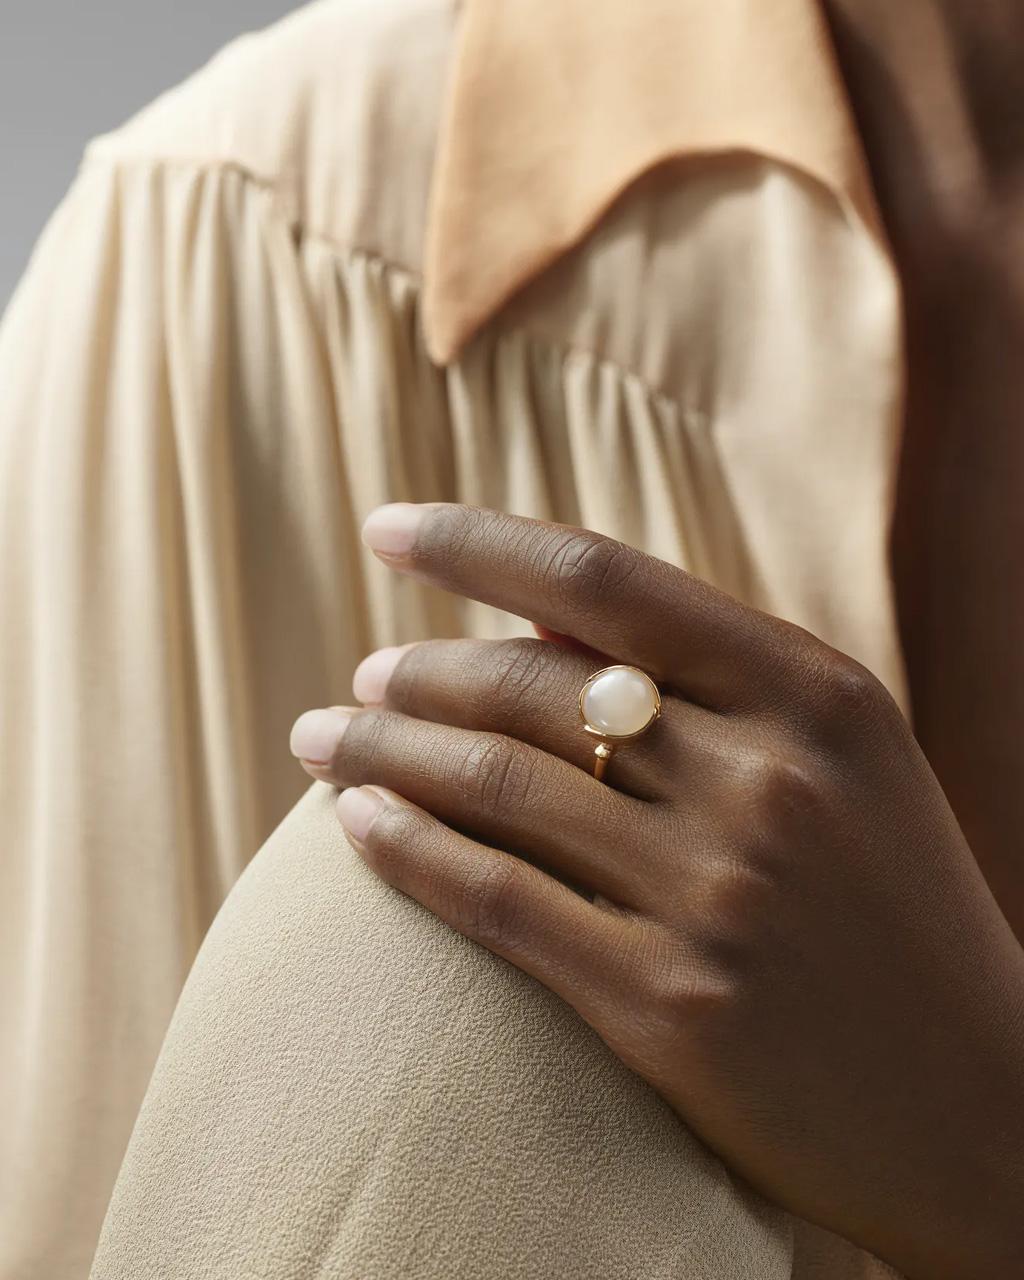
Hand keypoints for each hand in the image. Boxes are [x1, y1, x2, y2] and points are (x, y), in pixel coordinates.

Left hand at [290, 502, 1023, 1278]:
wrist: (981, 1107)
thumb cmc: (894, 910)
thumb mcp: (840, 763)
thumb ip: (708, 684)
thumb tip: (532, 629)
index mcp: (815, 695)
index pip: (606, 581)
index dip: (477, 542)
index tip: (389, 528)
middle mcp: (767, 781)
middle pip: (530, 686)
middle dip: (416, 671)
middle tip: (362, 675)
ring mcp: (716, 896)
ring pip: (494, 785)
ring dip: (381, 751)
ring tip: (323, 737)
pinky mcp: (668, 1005)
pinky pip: (494, 901)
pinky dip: (403, 850)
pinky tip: (350, 824)